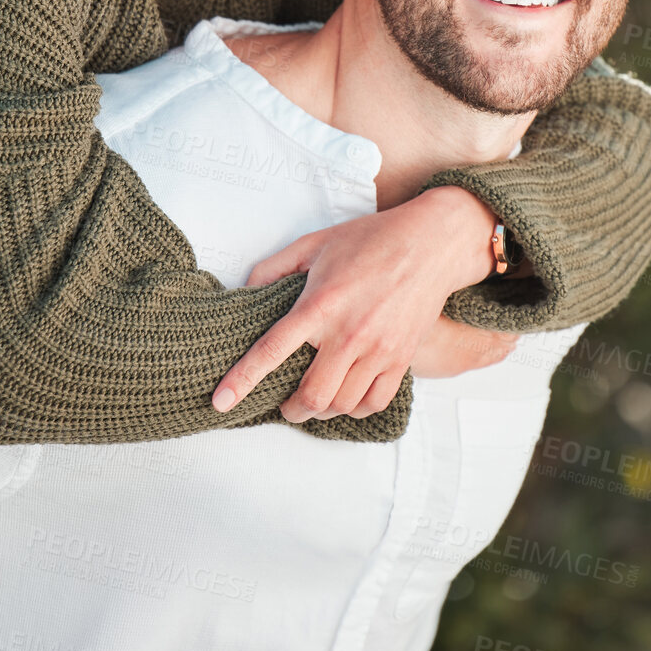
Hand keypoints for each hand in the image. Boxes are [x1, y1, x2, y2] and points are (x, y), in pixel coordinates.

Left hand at [211, 187, 497, 421]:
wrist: (431, 243)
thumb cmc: (370, 239)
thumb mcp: (313, 243)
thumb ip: (274, 267)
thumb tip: (245, 289)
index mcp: (319, 305)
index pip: (270, 351)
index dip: (241, 380)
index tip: (220, 402)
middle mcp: (348, 334)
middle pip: (312, 396)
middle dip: (291, 409)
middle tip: (285, 404)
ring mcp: (378, 350)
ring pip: (342, 405)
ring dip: (322, 410)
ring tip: (314, 400)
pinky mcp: (401, 359)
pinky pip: (373, 402)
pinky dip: (354, 408)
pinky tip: (346, 398)